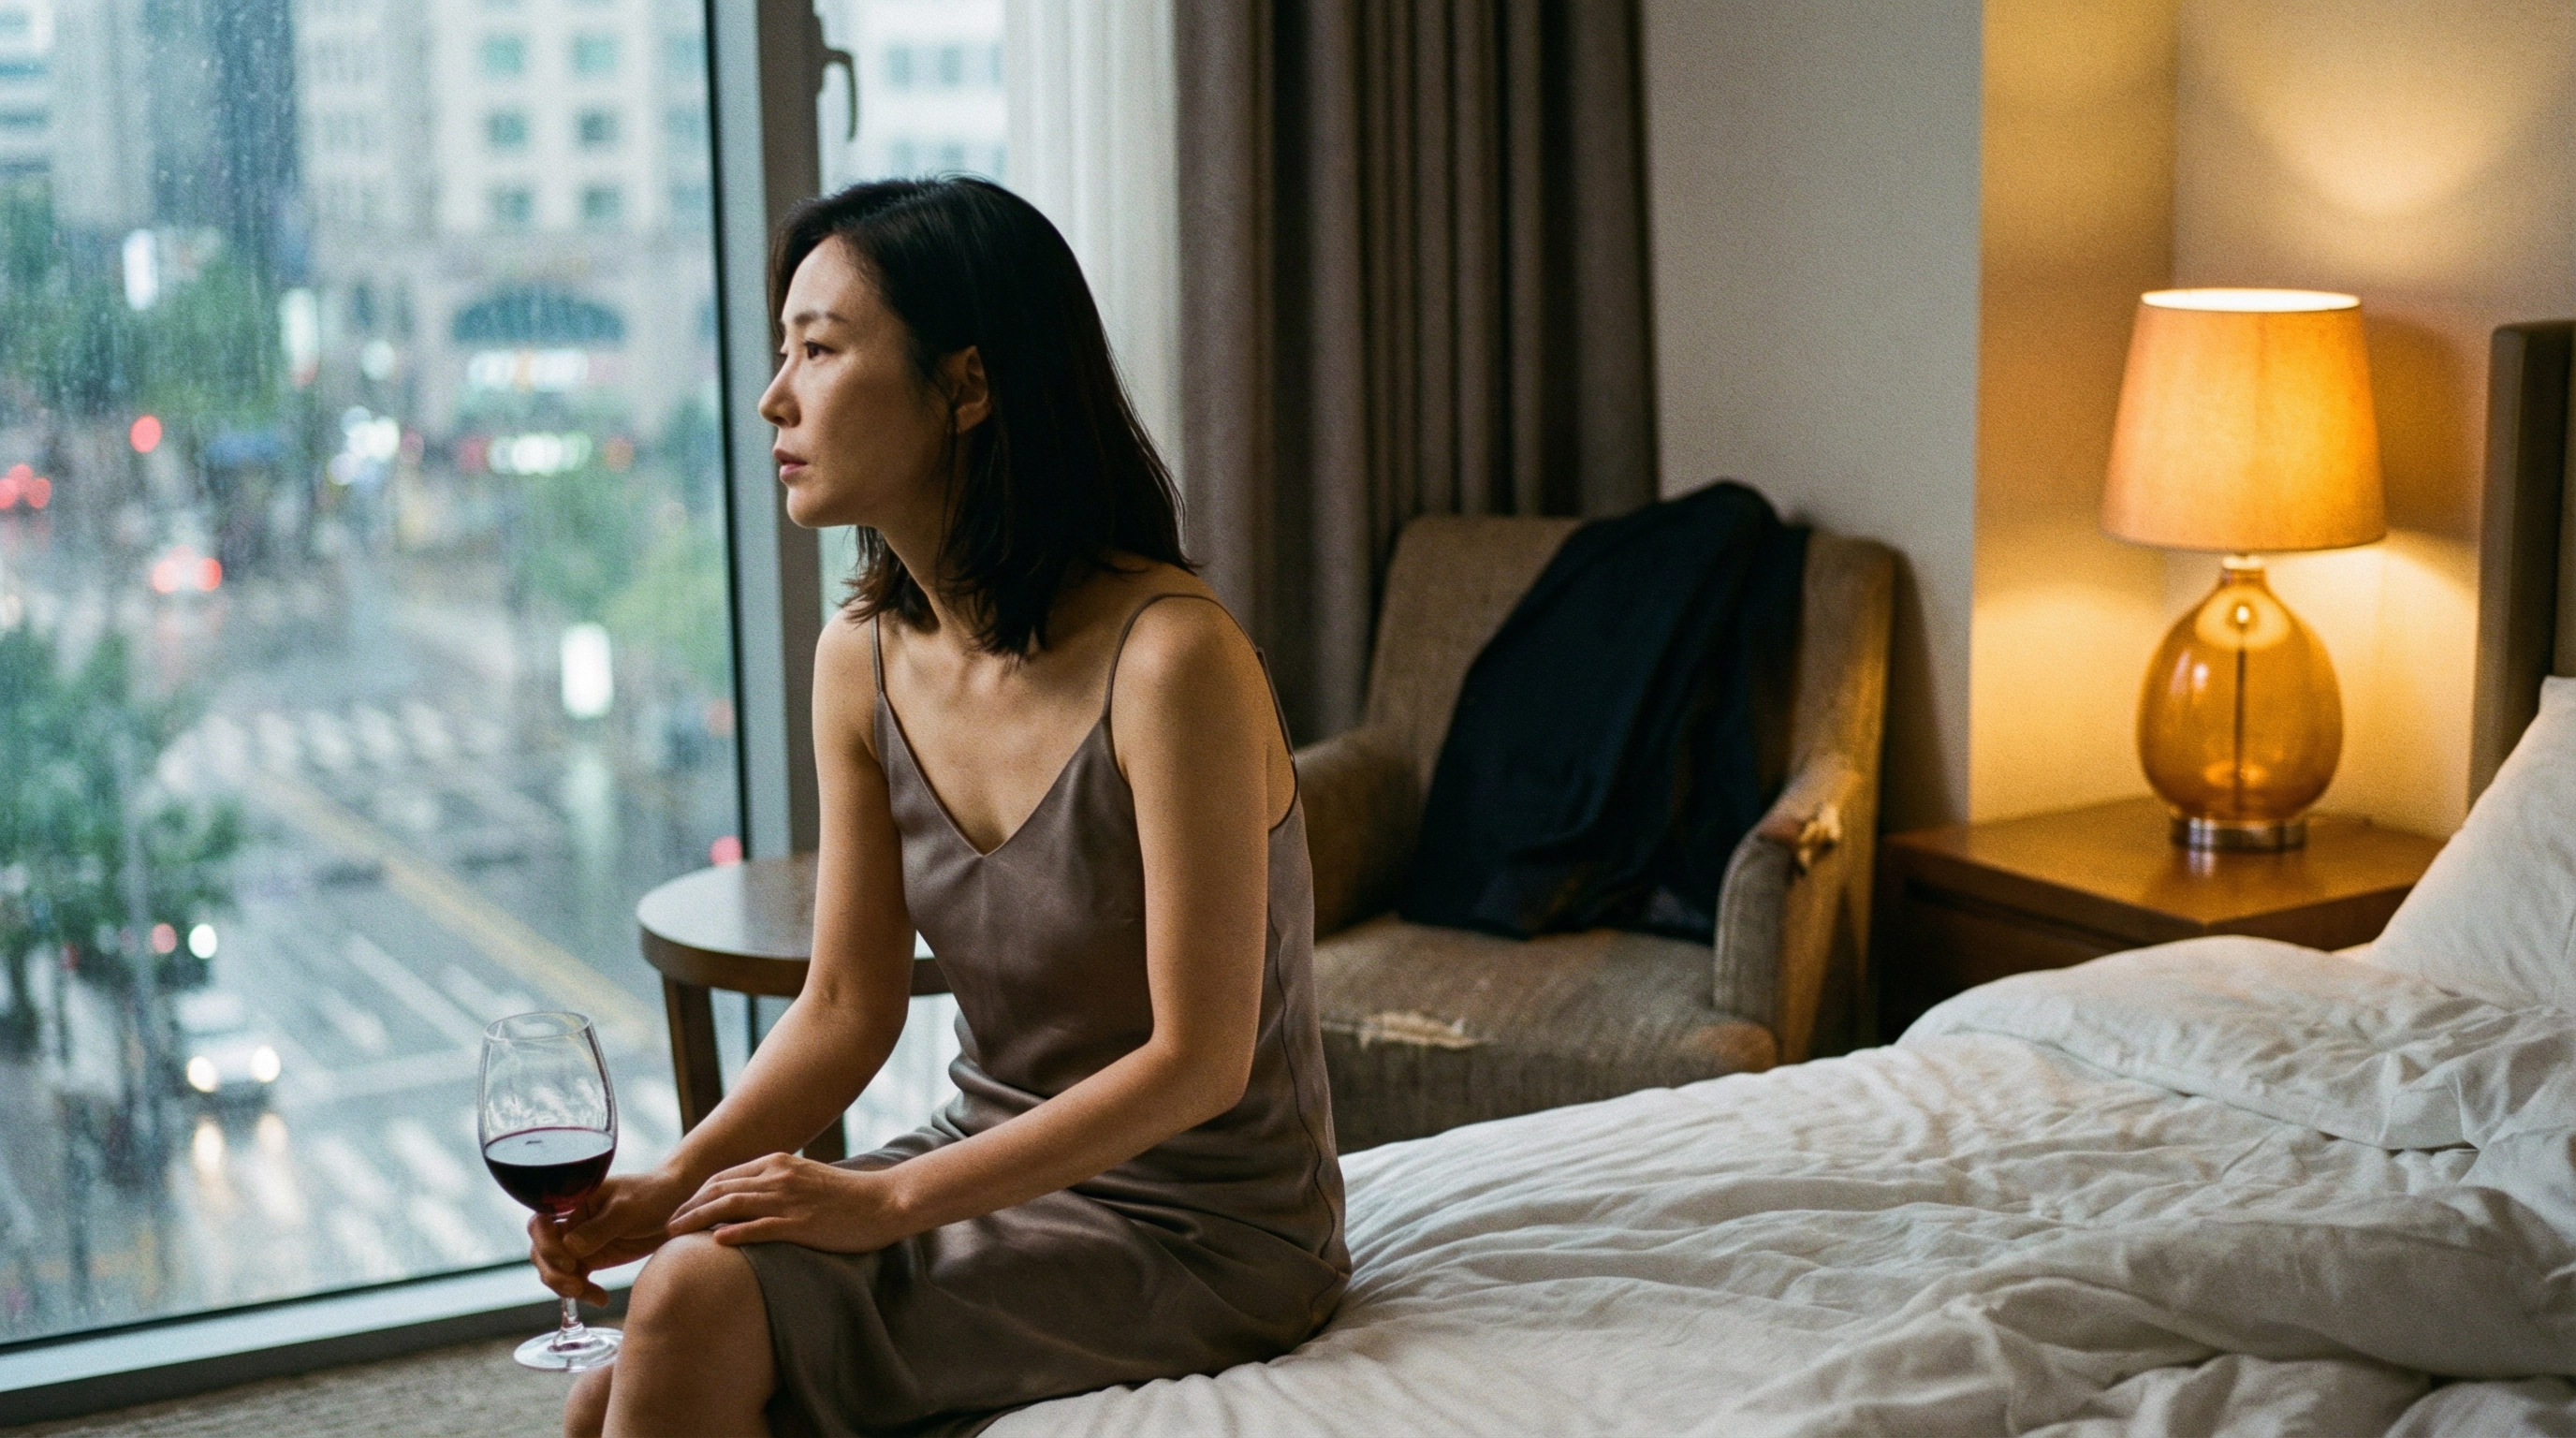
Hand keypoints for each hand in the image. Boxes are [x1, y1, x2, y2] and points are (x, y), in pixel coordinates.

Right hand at [531, 1169, 692, 1305]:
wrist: (676, 1207)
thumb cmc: (651, 1196)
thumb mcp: (628, 1208)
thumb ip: (601, 1227)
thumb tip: (571, 1247)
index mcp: (572, 1202)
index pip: (539, 1224)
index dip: (546, 1246)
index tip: (569, 1261)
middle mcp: (570, 1223)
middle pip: (542, 1252)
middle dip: (554, 1273)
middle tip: (577, 1287)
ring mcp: (578, 1243)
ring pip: (555, 1271)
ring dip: (566, 1287)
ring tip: (593, 1295)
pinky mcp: (591, 1259)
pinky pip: (574, 1280)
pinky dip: (583, 1293)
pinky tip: (601, 1299)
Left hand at [665, 1152, 909, 1252]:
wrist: (884, 1201)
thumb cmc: (847, 1197)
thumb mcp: (807, 1181)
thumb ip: (779, 1185)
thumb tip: (753, 1200)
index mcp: (779, 1163)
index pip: (725, 1176)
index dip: (697, 1194)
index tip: (680, 1211)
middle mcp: (778, 1176)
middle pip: (720, 1188)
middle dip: (689, 1207)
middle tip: (667, 1226)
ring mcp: (788, 1199)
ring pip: (731, 1205)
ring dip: (699, 1219)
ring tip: (676, 1235)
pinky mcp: (800, 1223)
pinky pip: (760, 1227)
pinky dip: (734, 1232)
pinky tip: (715, 1242)